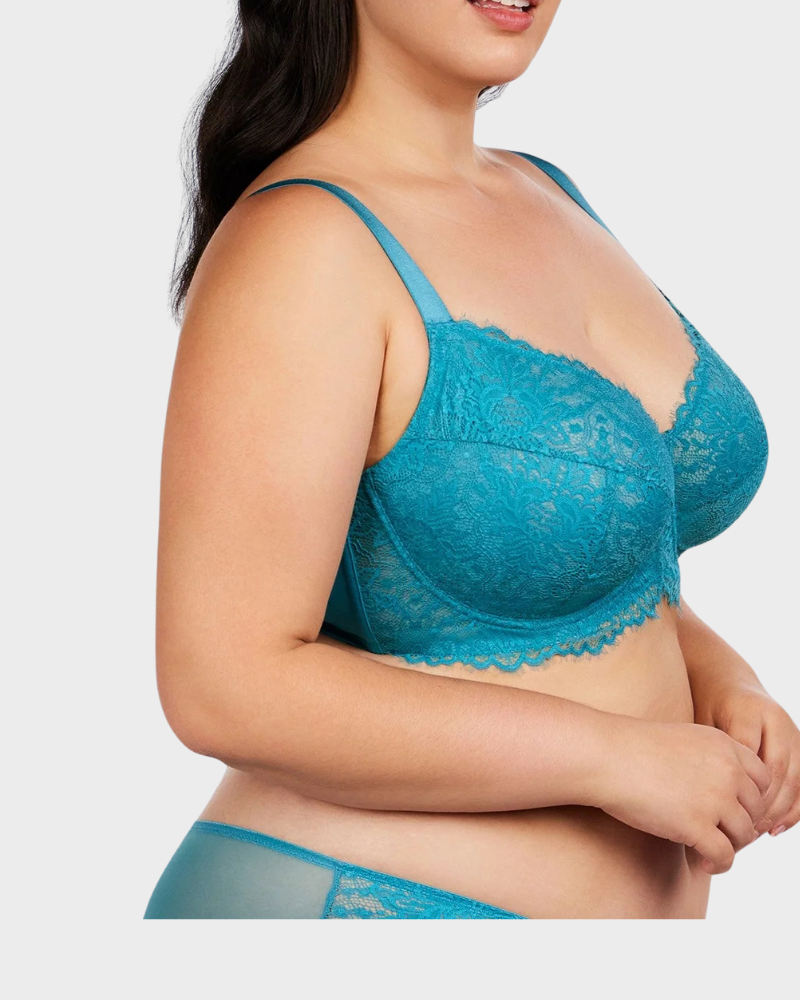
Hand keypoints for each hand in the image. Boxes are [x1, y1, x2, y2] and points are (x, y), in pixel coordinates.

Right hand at [595, 716, 771, 873]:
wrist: (603, 755)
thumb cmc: (631, 748)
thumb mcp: (683, 740)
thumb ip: (710, 760)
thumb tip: (725, 793)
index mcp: (724, 745)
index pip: (762, 778)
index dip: (751, 798)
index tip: (733, 809)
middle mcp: (727, 770)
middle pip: (756, 808)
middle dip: (741, 824)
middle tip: (720, 833)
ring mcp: (714, 799)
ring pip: (744, 834)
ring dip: (730, 846)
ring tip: (709, 850)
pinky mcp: (697, 826)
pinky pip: (725, 856)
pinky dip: (716, 864)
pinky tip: (700, 862)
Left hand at [695, 681, 799, 837]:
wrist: (724, 679)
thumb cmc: (702, 705)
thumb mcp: (698, 723)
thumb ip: (702, 755)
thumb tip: (691, 804)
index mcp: (748, 710)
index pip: (749, 759)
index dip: (738, 792)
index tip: (719, 818)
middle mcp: (777, 719)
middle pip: (777, 771)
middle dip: (761, 807)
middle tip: (740, 834)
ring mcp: (793, 732)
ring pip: (796, 780)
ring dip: (777, 812)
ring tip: (753, 835)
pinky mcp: (799, 746)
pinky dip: (793, 809)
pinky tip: (773, 829)